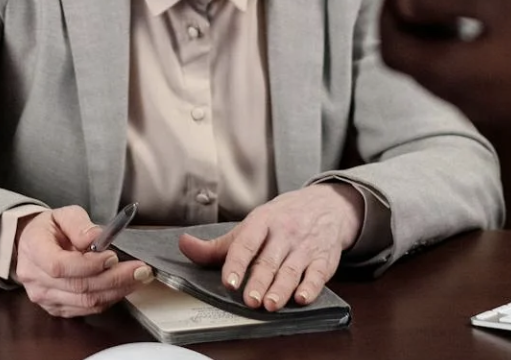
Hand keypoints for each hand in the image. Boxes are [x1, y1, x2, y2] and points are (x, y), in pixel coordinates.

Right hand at [10, 206, 154, 317]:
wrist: (32, 245)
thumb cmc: (49, 228)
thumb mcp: (62, 214)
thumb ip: (79, 224)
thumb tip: (97, 237)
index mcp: (34, 250)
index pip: (60, 266)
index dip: (89, 265)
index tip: (113, 256)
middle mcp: (36, 279)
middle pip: (79, 287)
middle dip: (115, 279)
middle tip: (140, 269)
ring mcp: (45, 298)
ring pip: (86, 302)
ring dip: (117, 290)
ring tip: (138, 277)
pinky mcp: (57, 309)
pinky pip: (87, 309)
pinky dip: (108, 298)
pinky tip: (123, 286)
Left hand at [177, 183, 362, 311]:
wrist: (327, 205)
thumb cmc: (283, 218)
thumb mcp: (252, 224)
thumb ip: (219, 244)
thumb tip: (184, 245)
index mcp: (262, 222)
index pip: (246, 243)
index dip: (236, 263)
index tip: (229, 282)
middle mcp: (284, 233)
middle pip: (269, 260)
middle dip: (259, 282)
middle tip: (249, 300)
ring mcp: (305, 246)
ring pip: (291, 270)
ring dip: (281, 289)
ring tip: (270, 305)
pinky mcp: (324, 259)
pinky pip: (318, 274)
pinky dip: (311, 287)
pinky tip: (302, 298)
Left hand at [379, 0, 510, 132]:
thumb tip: (405, 1)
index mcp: (449, 73)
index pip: (391, 49)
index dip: (384, 15)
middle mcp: (465, 100)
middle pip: (416, 65)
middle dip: (412, 25)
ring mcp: (494, 111)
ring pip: (448, 74)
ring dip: (441, 39)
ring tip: (461, 4)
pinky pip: (478, 83)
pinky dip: (469, 54)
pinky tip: (496, 30)